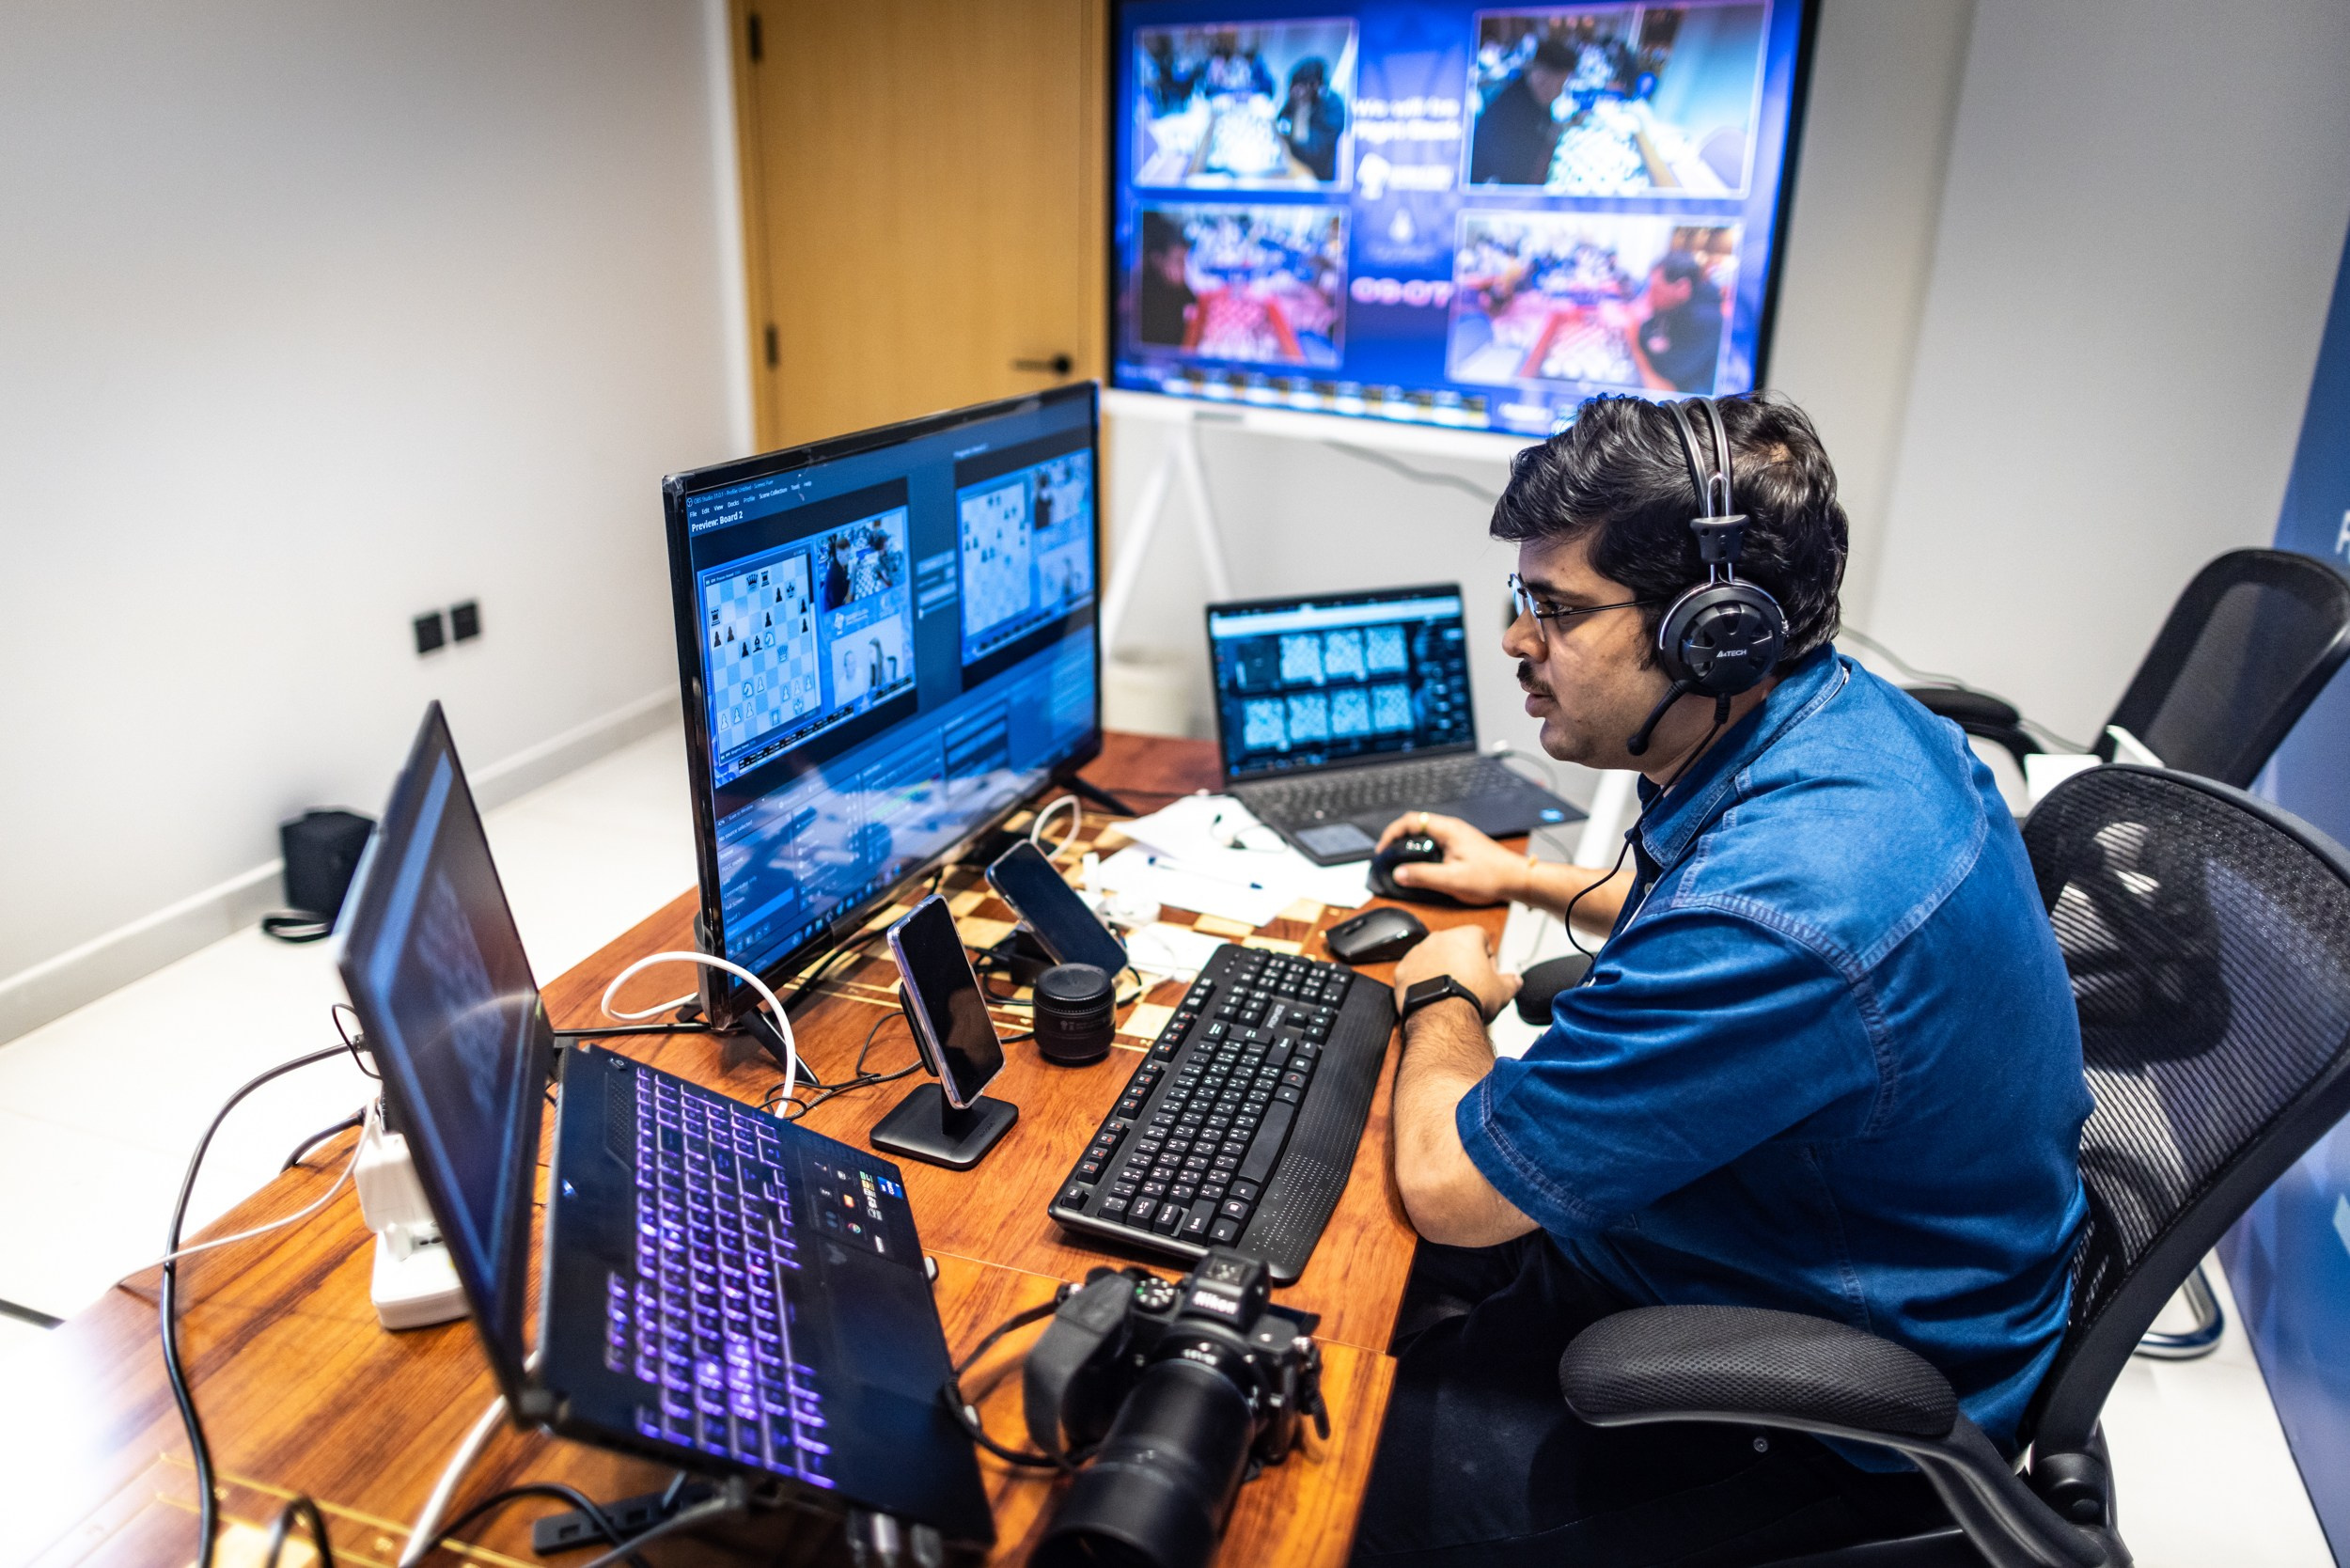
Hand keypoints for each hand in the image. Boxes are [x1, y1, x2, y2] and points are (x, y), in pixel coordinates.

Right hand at [1374, 811, 1529, 906]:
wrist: (1517, 879)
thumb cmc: (1492, 877)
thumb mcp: (1452, 880)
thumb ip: (1423, 876)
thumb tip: (1399, 873)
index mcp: (1448, 830)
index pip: (1411, 820)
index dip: (1391, 833)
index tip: (1382, 850)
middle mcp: (1452, 828)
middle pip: (1415, 824)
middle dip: (1397, 837)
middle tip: (1387, 855)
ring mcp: (1457, 835)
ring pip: (1424, 833)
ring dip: (1410, 844)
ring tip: (1400, 861)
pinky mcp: (1460, 845)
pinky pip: (1434, 841)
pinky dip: (1422, 850)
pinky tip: (1422, 865)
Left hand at [1391, 925, 1518, 1021]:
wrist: (1442, 1017)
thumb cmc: (1471, 999)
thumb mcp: (1502, 991)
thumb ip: (1511, 981)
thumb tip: (1514, 981)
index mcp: (1466, 936)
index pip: (1481, 939)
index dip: (1487, 958)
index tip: (1488, 974)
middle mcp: (1440, 938)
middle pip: (1455, 947)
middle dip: (1462, 963)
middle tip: (1469, 985)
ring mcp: (1418, 952)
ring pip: (1432, 957)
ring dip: (1440, 970)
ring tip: (1449, 993)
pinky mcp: (1403, 969)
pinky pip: (1414, 971)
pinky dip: (1421, 981)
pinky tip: (1432, 996)